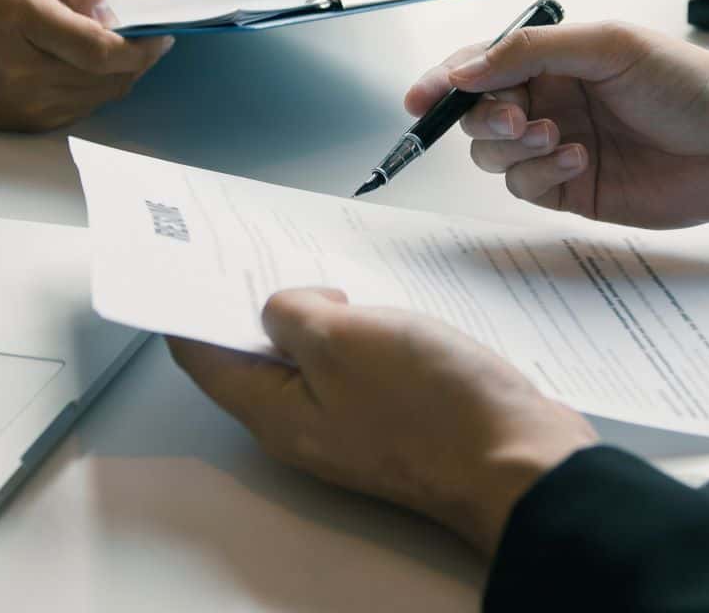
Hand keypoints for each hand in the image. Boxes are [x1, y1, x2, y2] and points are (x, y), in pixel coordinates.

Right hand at [0, 0, 172, 131]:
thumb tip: (113, 13)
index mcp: (25, 22)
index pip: (102, 50)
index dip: (142, 48)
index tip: (163, 36)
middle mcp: (25, 71)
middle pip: (109, 78)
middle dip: (138, 59)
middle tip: (145, 40)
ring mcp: (25, 104)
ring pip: (100, 96)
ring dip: (119, 76)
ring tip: (112, 50)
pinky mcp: (26, 124)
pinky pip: (80, 110)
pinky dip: (95, 90)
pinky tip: (85, 69)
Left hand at [169, 289, 597, 556]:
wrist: (520, 460)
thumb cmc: (432, 408)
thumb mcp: (342, 338)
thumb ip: (293, 313)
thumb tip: (282, 306)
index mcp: (274, 412)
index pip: (202, 356)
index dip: (190, 304)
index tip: (188, 259)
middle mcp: (305, 426)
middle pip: (256, 359)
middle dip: (252, 302)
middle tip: (256, 248)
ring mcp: (351, 425)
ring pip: (311, 361)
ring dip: (311, 314)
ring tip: (319, 269)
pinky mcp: (395, 419)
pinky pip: (357, 368)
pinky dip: (355, 332)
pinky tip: (372, 303)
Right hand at [405, 22, 708, 227]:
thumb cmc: (690, 83)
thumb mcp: (608, 46)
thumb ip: (531, 51)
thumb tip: (468, 67)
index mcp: (553, 60)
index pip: (481, 67)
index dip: (445, 81)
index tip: (421, 98)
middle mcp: (548, 102)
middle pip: (477, 115)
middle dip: (483, 118)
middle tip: (515, 120)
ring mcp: (556, 148)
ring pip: (493, 156)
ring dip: (512, 149)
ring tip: (556, 138)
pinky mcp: (572, 191)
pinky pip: (525, 188)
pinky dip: (540, 174)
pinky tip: (579, 159)